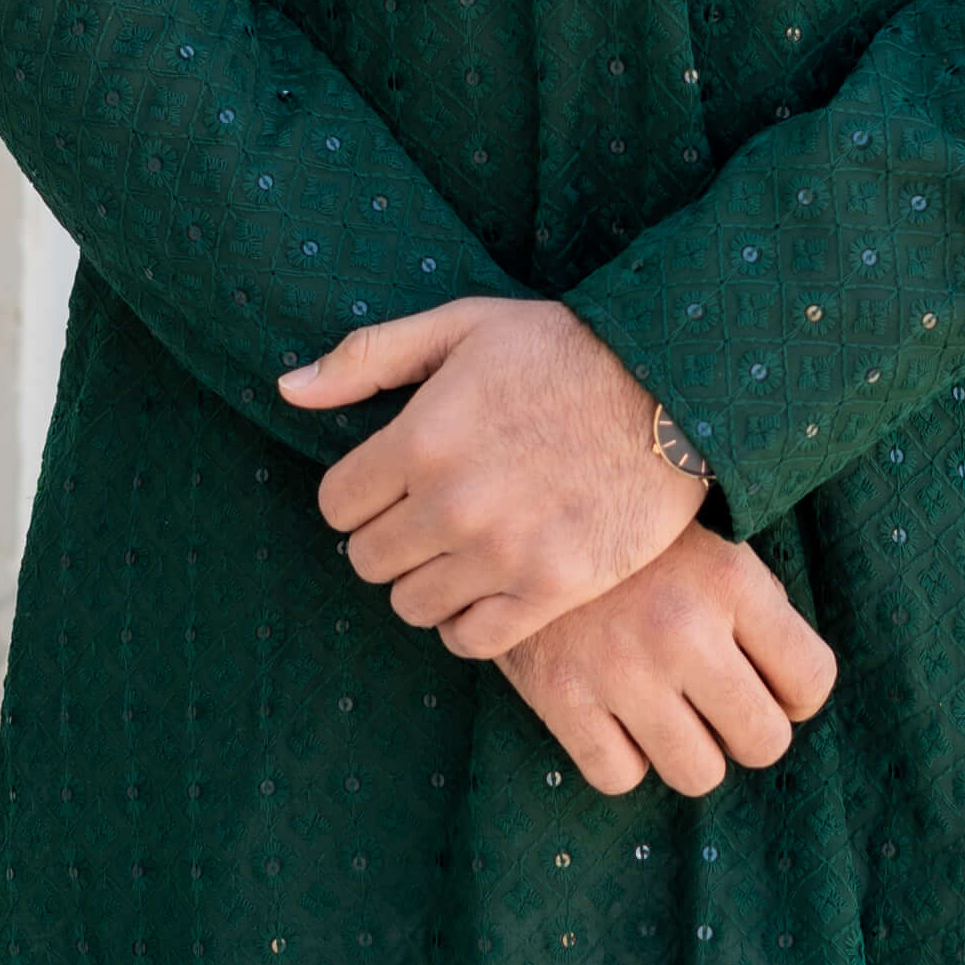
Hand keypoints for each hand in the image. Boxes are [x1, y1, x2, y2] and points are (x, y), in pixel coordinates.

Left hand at [278, 298, 704, 657]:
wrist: (675, 388)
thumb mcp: (461, 325)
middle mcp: (452, 503)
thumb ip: (368, 357)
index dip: (357, 496)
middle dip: (387, 540)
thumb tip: (288, 390)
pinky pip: (472, 639)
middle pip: (368, 561)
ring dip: (426, 582)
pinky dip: (467, 622)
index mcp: (420, 437)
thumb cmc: (565, 349)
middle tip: (425, 519)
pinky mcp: (552, 588)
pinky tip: (487, 587)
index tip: (389, 485)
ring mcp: (502, 552)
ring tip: (459, 551)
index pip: (336, 506)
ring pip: (413, 605)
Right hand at [499, 529, 839, 796]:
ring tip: (667, 709)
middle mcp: (683, 629)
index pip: (811, 680)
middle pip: (764, 742)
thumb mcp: (706, 540)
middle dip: (747, 730)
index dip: (797, 694)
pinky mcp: (561, 697)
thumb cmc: (630, 532)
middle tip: (718, 702)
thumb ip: (754, 607)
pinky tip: (612, 712)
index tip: (771, 684)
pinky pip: (619, 777)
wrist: (518, 503)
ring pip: (699, 775)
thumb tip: (791, 692)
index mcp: (732, 581)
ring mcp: (621, 669)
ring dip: (689, 751)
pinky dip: (620, 756)